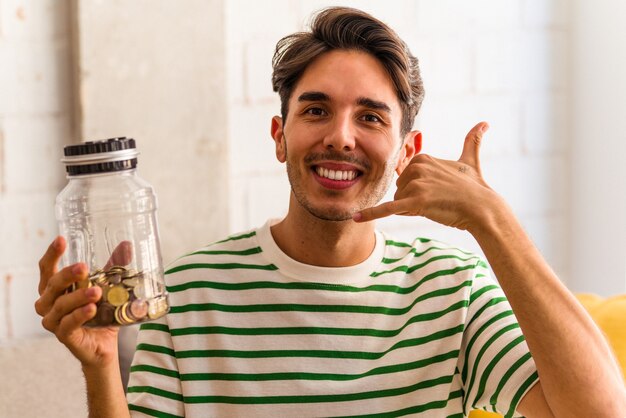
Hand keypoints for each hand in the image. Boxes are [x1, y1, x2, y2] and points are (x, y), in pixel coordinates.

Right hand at [34, 237, 126, 367]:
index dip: (52, 254)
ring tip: (96, 291)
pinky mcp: (63, 335)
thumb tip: (126, 244)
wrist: (103, 345)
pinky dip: (79, 316)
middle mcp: (48, 303)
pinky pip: (68, 324)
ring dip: (78, 296)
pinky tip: (91, 309)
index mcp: (54, 288)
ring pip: (61, 305)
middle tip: (83, 267)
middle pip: (52, 284)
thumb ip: (113, 266)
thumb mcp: (107, 286)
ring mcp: (53, 321)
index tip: (61, 239)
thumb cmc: (99, 313)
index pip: (47, 268)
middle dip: (67, 274)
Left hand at [354, 122, 502, 231]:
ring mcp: (415, 184)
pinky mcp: (415, 202)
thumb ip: (472, 141)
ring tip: (435, 206)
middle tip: (438, 200)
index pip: (405, 179)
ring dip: (413, 209)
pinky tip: (356, 217)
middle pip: (400, 191)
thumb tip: (485, 123)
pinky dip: (372, 213)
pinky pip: (388, 208)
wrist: (482, 208)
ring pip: (399, 203)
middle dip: (413, 200)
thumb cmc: (476, 187)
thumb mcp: (470, 161)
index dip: (418, 189)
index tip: (436, 191)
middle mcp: (416, 168)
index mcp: (422, 158)